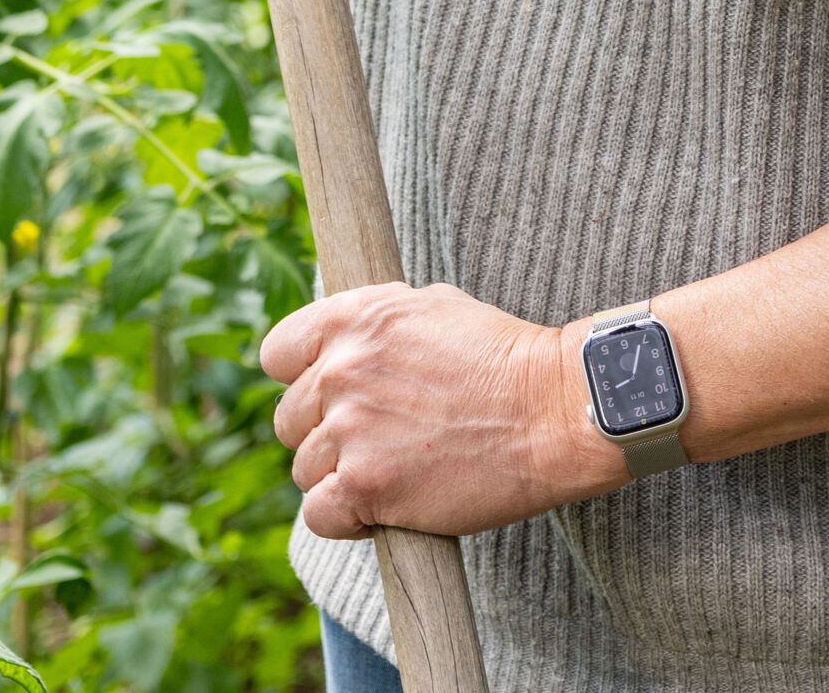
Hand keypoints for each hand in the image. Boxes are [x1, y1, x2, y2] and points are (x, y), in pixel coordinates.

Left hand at [262, 282, 626, 539]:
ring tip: (396, 471)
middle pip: (289, 420)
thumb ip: (374, 325)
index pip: (277, 353)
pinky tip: (386, 508)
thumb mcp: (433, 308)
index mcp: (355, 318)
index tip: (331, 397)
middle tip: (380, 441)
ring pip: (304, 470)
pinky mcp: (365, 486)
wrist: (551, 410)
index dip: (301, 378)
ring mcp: (350, 429)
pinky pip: (318, 516)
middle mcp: (341, 369)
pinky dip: (347, 521)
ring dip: (341, 479)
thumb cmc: (503, 358)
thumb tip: (340, 343)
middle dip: (327, 434)